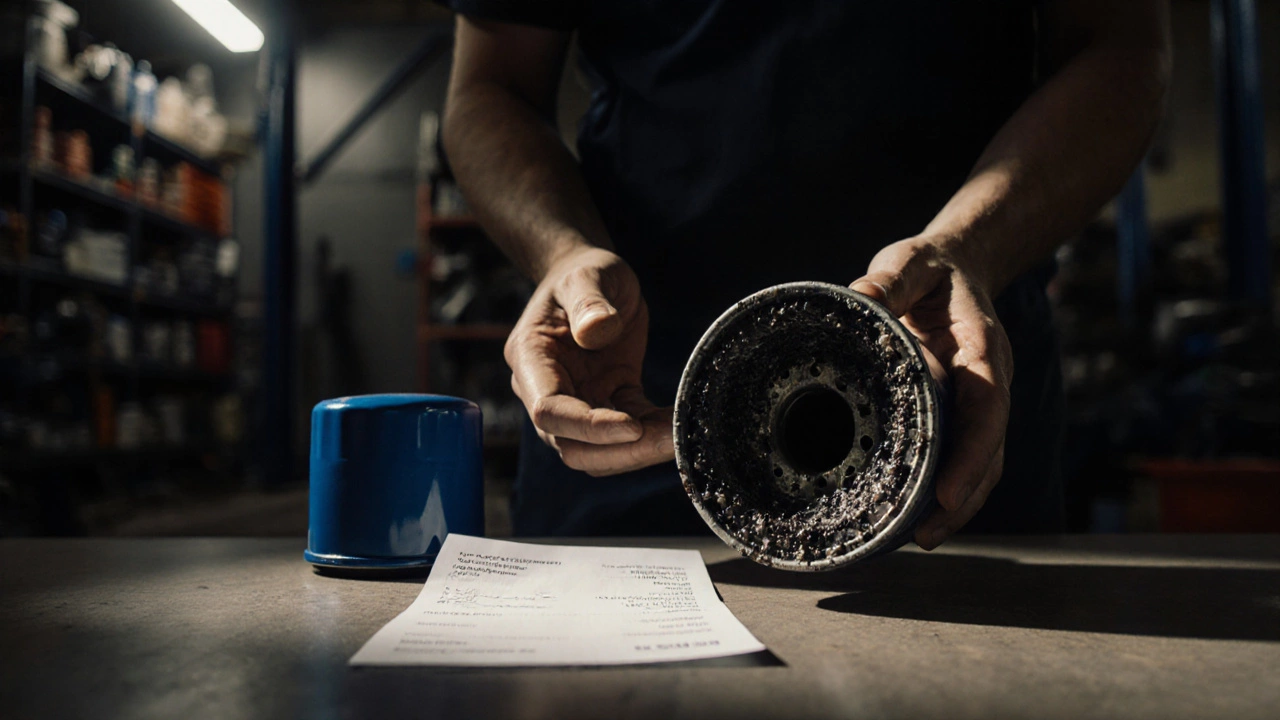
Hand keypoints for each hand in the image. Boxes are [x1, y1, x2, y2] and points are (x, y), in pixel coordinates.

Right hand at [504, 247, 673, 475]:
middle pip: (571, 445)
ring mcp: (577, 401)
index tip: (632, 426)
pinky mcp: (608, 402)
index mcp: (531, 359)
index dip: (588, 426)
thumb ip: (589, 301)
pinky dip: (652, 437)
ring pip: (597, 453)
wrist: (593, 280)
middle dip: (618, 452)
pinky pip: (627, 434)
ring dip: (637, 454)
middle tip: (668, 442)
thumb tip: (597, 329)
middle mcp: (546, 390)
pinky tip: (681, 427)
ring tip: (681, 438)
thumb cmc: (585, 272)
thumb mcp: (588, 274)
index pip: (549, 410)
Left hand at [850, 237, 1013, 549]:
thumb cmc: (932, 269)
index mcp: (983, 348)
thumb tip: (861, 296)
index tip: (947, 492)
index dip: (972, 455)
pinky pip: (961, 453)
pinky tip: (917, 513)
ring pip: (981, 462)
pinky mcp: (959, 408)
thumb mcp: (910, 263)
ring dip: (957, 504)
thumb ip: (890, 279)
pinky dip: (946, 486)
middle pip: (990, 451)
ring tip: (922, 538)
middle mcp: (989, 380)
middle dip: (964, 498)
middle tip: (926, 536)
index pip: (988, 409)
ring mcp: (977, 399)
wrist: (956, 265)